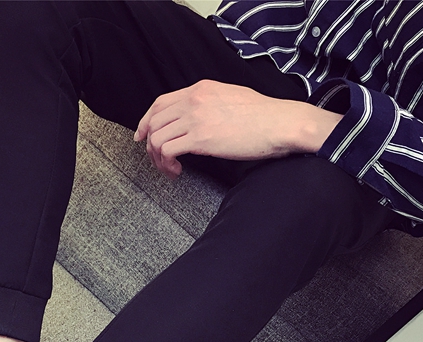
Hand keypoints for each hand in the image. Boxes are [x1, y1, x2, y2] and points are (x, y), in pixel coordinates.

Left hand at [134, 80, 342, 178]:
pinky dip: (166, 164)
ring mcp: (195, 117)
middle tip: (160, 161)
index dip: (146, 121)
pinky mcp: (200, 138)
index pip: (160, 103)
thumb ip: (208, 104)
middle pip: (153, 121)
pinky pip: (167, 150)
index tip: (142, 137)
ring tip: (171, 170)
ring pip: (156, 138)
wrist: (280, 123)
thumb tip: (195, 120)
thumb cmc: (262, 116)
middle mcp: (194, 99)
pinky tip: (178, 171)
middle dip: (150, 146)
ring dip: (158, 159)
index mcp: (200, 88)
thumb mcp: (230, 98)